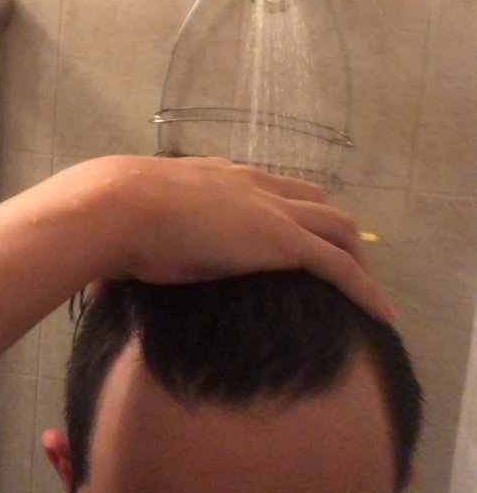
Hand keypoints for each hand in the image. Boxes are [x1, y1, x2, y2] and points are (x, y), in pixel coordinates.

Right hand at [78, 155, 394, 324]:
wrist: (116, 206)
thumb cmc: (112, 218)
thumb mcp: (137, 221)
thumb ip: (147, 231)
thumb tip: (120, 259)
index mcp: (219, 178)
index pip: (272, 188)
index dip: (292, 210)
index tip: (297, 235)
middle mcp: (252, 184)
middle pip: (315, 200)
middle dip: (334, 229)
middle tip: (342, 263)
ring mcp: (270, 209)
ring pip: (338, 227)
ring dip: (357, 257)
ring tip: (367, 292)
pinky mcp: (283, 240)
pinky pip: (339, 265)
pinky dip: (364, 288)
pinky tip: (380, 314)